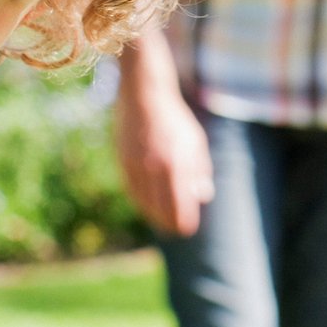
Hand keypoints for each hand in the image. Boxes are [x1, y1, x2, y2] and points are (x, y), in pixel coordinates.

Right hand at [115, 79, 214, 237]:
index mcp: (177, 164)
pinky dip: (140, 201)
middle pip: (161, 208)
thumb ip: (199, 170)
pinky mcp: (123, 162)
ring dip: (154, 215)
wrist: (144, 96)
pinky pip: (132, 190)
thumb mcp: (196, 142)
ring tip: (163, 222)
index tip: (188, 230)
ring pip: (144, 202)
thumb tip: (203, 196)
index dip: (183, 221)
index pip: (180, 206)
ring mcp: (137, 166)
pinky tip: (147, 205)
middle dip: (169, 222)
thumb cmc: (175, 119)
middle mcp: (155, 168)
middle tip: (176, 230)